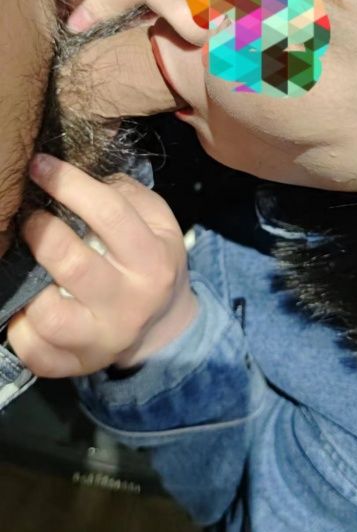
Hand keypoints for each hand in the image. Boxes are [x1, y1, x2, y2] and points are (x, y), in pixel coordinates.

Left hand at [7, 154, 198, 376]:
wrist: (162, 326)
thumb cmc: (151, 261)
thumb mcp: (158, 223)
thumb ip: (126, 195)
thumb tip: (77, 172)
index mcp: (152, 261)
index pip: (109, 213)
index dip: (68, 184)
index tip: (39, 166)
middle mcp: (128, 303)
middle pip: (72, 264)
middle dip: (40, 231)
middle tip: (28, 218)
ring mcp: (101, 340)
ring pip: (49, 316)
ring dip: (27, 286)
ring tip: (26, 267)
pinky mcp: (76, 365)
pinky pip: (35, 352)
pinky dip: (20, 329)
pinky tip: (26, 306)